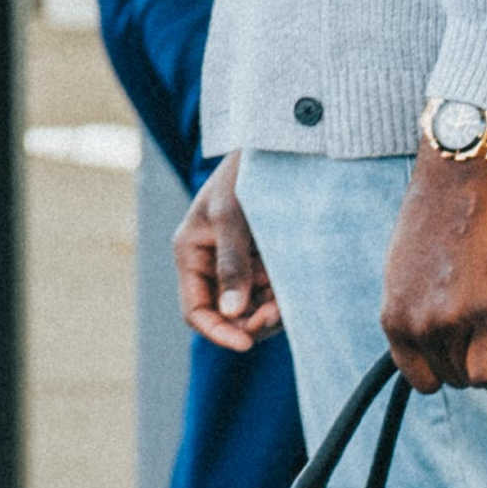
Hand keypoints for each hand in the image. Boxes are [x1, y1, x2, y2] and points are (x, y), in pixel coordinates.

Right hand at [174, 153, 280, 350]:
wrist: (277, 144)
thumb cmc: (243, 174)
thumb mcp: (231, 216)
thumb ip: (232, 264)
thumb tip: (232, 312)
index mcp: (191, 254)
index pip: (196, 310)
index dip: (217, 331)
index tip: (245, 343)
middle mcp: (214, 265)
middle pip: (226, 316)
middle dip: (250, 323)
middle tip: (277, 314)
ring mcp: (241, 264)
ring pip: (252, 309)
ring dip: (269, 312)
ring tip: (287, 302)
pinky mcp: (266, 260)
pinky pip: (271, 292)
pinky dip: (282, 298)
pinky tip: (295, 290)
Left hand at [380, 153, 486, 391]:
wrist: (458, 186)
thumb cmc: (433, 223)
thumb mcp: (403, 275)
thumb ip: (414, 313)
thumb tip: (435, 344)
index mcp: (393, 318)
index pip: (416, 374)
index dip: (438, 368)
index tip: (452, 352)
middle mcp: (418, 325)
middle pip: (447, 375)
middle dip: (463, 361)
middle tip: (477, 334)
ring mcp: (452, 322)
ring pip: (469, 374)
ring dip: (481, 360)